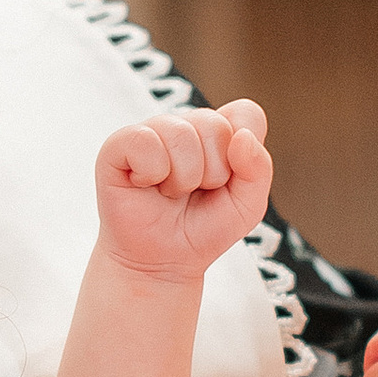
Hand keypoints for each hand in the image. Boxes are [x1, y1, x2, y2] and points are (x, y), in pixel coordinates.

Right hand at [93, 101, 272, 282]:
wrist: (162, 263)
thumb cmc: (202, 230)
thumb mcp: (247, 206)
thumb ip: (258, 169)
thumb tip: (241, 137)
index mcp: (218, 131)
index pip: (246, 113)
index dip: (242, 151)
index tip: (226, 181)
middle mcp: (185, 124)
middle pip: (215, 125)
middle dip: (212, 174)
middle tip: (193, 193)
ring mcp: (151, 131)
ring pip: (181, 134)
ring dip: (182, 178)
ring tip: (170, 193)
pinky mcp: (118, 145)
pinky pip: (145, 141)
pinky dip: (151, 173)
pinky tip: (145, 185)